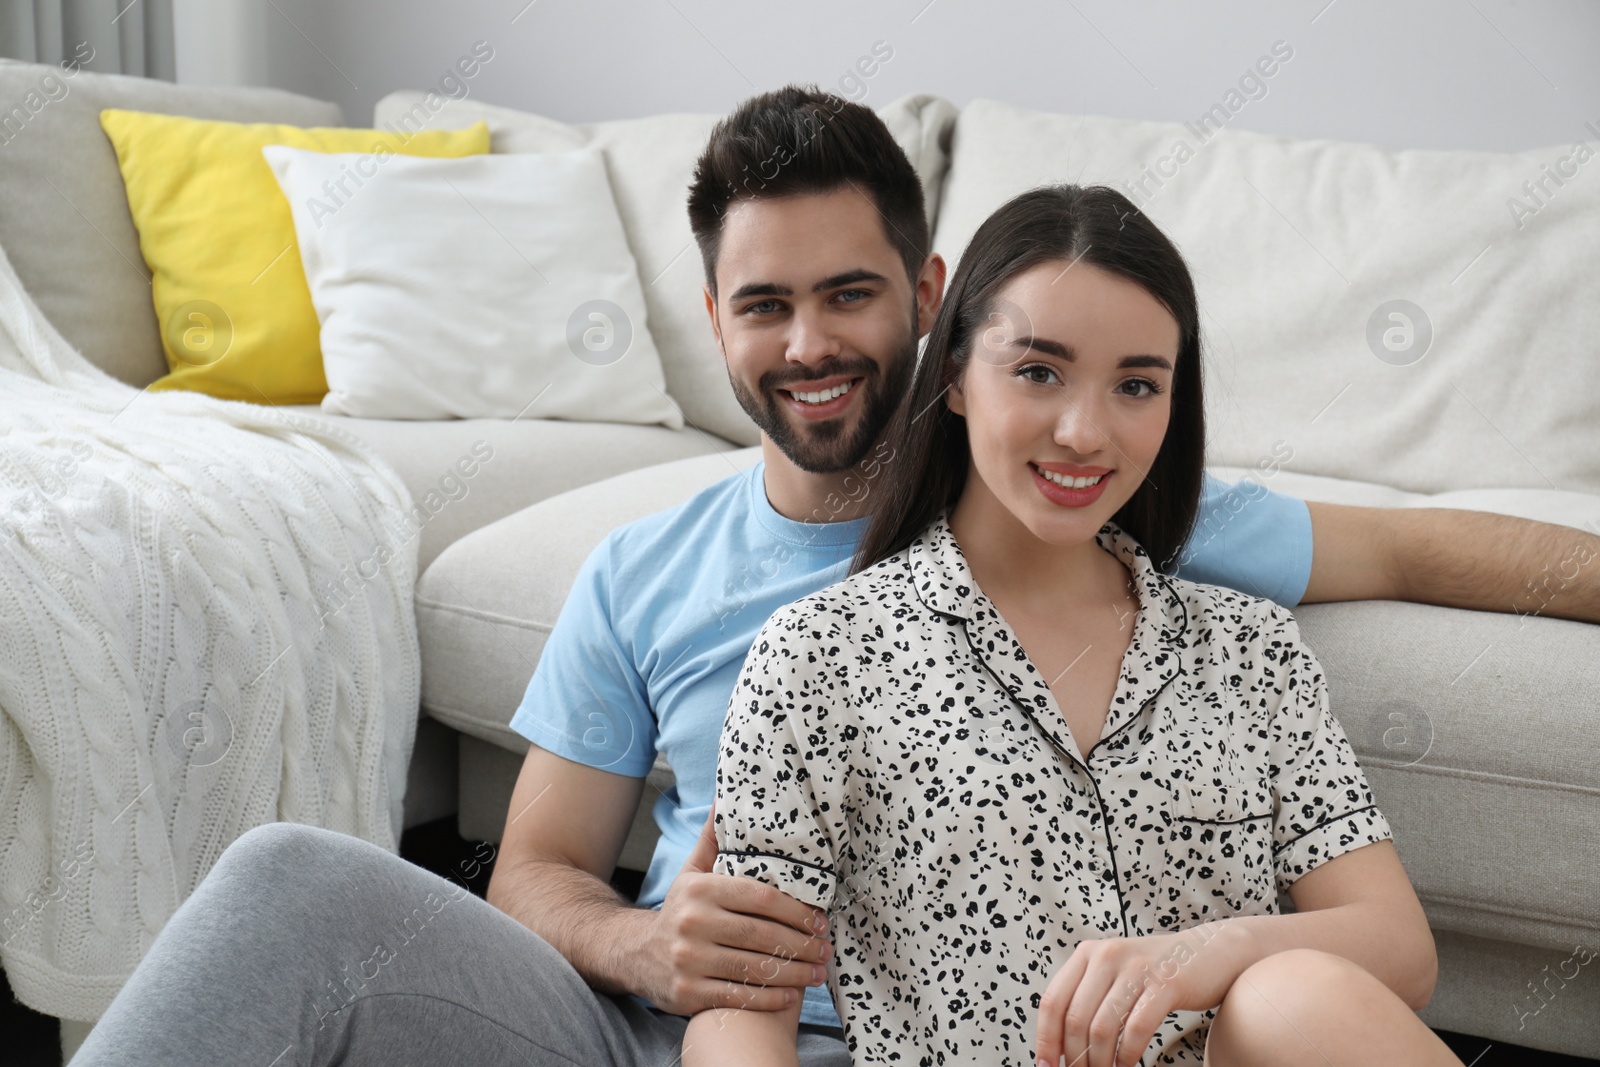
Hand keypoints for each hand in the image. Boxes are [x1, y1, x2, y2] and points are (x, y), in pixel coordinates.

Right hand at [638, 802, 832, 1015]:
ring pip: (753, 968)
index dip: (795, 910)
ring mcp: (689, 961)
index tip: (820, 919)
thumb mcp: (691, 873)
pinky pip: (737, 997)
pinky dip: (768, 998)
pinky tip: (791, 995)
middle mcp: (692, 923)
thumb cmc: (679, 910)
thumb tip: (725, 797)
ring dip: (794, 973)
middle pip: (761, 934)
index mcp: (699, 891)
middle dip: (802, 944)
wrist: (633, 953)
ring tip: (817, 973)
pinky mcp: (687, 994)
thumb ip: (713, 840)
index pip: (759, 898)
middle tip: (826, 949)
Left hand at [1035, 925, 1243, 1066]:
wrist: (1208, 953)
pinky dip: (1128, 1055)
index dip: (1045, 1038)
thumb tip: (1061, 1046)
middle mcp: (1106, 956)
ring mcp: (1136, 968)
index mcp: (1087, 954)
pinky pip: (1137, 1029)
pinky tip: (1127, 1064)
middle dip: (1075, 1056)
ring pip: (1102, 1027)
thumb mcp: (1113, 974)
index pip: (1052, 1000)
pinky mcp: (1165, 984)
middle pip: (1075, 1018)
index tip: (1046, 1064)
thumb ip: (1087, 1000)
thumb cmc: (1155, 972)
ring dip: (1100, 1061)